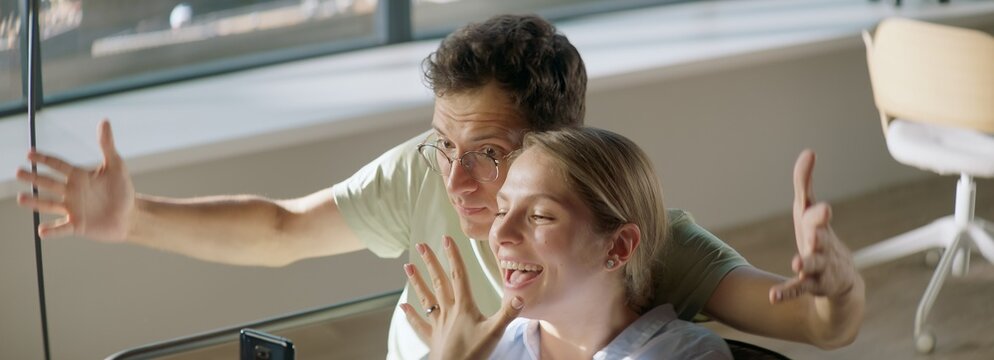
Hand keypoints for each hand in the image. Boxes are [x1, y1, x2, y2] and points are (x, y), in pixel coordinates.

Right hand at [15, 119, 133, 240]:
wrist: (130, 216)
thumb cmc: (123, 190)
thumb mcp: (116, 166)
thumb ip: (107, 145)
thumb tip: (104, 121)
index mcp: (79, 177)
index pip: (58, 165)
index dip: (45, 160)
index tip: (29, 154)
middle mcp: (71, 192)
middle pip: (49, 183)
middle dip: (34, 178)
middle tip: (18, 172)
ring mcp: (72, 209)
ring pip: (49, 204)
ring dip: (35, 203)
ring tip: (21, 199)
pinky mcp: (77, 226)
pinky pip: (62, 228)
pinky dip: (52, 230)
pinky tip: (41, 231)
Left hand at [400, 236, 523, 359]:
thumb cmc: (474, 353)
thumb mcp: (495, 332)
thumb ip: (507, 313)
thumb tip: (520, 296)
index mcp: (464, 306)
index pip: (458, 275)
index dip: (453, 256)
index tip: (446, 239)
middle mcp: (448, 311)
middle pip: (439, 281)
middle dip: (431, 262)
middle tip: (421, 246)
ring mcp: (438, 324)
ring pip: (426, 298)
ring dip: (417, 281)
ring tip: (407, 266)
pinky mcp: (433, 338)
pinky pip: (420, 324)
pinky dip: (411, 315)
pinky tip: (403, 307)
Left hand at [771, 150, 857, 302]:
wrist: (841, 282)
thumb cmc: (819, 240)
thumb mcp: (809, 213)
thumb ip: (805, 185)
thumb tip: (808, 152)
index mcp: (817, 225)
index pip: (812, 207)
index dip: (810, 190)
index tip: (811, 163)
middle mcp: (822, 244)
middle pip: (821, 235)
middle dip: (819, 226)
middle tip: (823, 212)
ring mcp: (820, 267)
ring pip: (814, 263)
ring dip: (807, 261)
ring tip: (797, 261)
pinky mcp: (814, 286)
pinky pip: (800, 289)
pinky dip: (787, 292)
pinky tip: (773, 296)